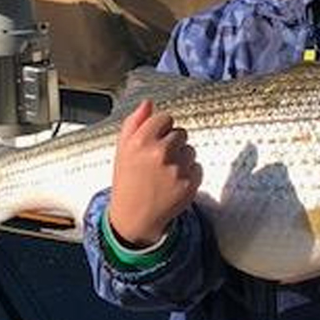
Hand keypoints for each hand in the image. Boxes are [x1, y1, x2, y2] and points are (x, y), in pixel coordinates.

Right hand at [107, 101, 202, 246]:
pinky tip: (173, 184)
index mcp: (140, 141)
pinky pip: (197, 167)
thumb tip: (149, 102)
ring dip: (181, 158)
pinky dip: (189, 174)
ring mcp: (176, 169)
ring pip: (190, 150)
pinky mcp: (189, 184)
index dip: (160, 129)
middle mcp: (159, 153)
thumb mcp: (122, 149)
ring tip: (165, 174)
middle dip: (172, 143)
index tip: (153, 142)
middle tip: (158, 161)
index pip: (165, 117)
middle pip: (181, 133)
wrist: (133, 217)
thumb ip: (134, 122)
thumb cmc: (128, 179)